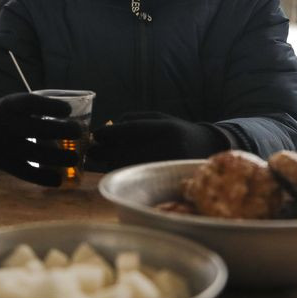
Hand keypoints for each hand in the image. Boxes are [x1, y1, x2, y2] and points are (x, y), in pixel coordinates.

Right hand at [0, 92, 80, 186]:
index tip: (68, 110)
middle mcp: (5, 125)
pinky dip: (43, 178)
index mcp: (10, 105)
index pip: (31, 103)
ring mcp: (3, 146)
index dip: (51, 106)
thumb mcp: (17, 105)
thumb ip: (38, 110)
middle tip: (79, 132)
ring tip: (75, 158)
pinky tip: (59, 180)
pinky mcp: (4, 164)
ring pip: (34, 154)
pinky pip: (25, 173)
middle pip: (36, 129)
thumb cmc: (11, 116)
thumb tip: (75, 120)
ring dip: (58, 158)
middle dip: (61, 131)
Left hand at [89, 112, 228, 168]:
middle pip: (128, 150)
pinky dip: (120, 170)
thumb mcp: (160, 118)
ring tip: (100, 156)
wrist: (206, 148)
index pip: (133, 130)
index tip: (96, 134)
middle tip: (91, 149)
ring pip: (129, 165)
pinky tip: (113, 165)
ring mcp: (167, 166)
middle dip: (105, 150)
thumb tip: (107, 129)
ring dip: (110, 161)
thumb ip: (134, 119)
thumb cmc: (177, 131)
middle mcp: (168, 148)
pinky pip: (136, 176)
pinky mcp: (164, 179)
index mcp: (167, 129)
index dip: (111, 132)